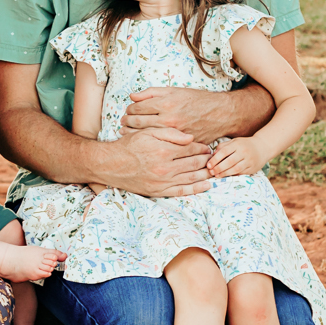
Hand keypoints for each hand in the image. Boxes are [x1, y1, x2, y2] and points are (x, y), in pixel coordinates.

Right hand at [98, 125, 213, 198]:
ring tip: (213, 169)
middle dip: (206, 159)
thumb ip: (170, 134)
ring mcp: (163, 181)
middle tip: (213, 157)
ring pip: (191, 177)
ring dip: (205, 173)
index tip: (208, 146)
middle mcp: (165, 167)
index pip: (191, 148)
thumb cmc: (130, 146)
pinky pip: (182, 191)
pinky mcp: (159, 191)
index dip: (202, 147)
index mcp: (164, 150)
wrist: (112, 164)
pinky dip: (196, 189)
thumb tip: (191, 138)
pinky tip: (206, 185)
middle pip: (194, 163)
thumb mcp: (148, 133)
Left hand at [123, 85, 269, 143]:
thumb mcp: (174, 91)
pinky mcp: (180, 144)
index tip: (128, 111)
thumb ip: (152, 93)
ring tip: (127, 132)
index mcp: (166, 104)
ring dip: (133, 133)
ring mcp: (174, 134)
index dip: (129, 110)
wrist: (220, 114)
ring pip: (145, 136)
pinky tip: (143, 140)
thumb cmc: (197, 100)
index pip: (137, 108)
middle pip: (138, 123)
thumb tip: (132, 96)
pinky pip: (159, 144)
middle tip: (123, 122)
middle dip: (127, 122)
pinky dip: (149, 142)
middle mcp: (169, 120)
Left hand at [208, 136, 265, 177]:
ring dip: (225, 173)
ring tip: (217, 175)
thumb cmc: (245, 145)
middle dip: (219, 168)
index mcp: (238, 144)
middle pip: (229, 161)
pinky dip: (232, 175)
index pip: (224, 152)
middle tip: (211, 172)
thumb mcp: (234, 142)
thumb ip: (223, 146)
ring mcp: (249, 161)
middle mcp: (244, 152)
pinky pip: (241, 173)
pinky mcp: (252, 168)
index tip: (208, 165)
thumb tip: (212, 155)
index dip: (215, 159)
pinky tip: (226, 176)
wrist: (263, 148)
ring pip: (235, 169)